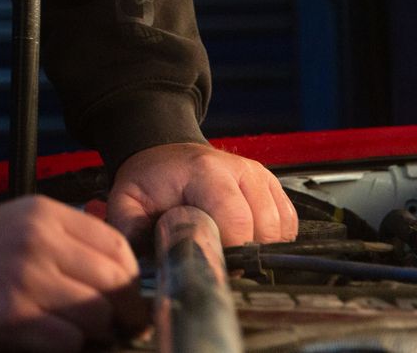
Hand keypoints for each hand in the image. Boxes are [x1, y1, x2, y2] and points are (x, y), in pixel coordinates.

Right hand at [0, 197, 144, 350]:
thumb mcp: (9, 227)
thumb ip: (58, 242)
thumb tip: (109, 282)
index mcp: (43, 213)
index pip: (118, 248)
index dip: (129, 282)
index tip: (123, 302)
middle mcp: (42, 239)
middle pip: (117, 284)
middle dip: (121, 314)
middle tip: (111, 330)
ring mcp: (29, 277)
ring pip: (99, 315)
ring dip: (92, 335)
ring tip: (70, 337)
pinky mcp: (15, 316)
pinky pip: (69, 341)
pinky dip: (64, 348)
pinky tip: (40, 343)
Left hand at [105, 142, 297, 246]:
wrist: (166, 154)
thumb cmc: (152, 180)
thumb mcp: (128, 199)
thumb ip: (129, 227)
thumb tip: (136, 261)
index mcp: (206, 172)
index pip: (237, 222)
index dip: (228, 251)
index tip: (210, 261)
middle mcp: (240, 171)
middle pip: (263, 229)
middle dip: (243, 253)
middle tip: (218, 256)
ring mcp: (260, 177)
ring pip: (280, 229)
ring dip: (259, 246)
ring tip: (229, 245)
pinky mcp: (272, 186)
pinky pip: (289, 223)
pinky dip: (273, 238)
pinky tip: (247, 237)